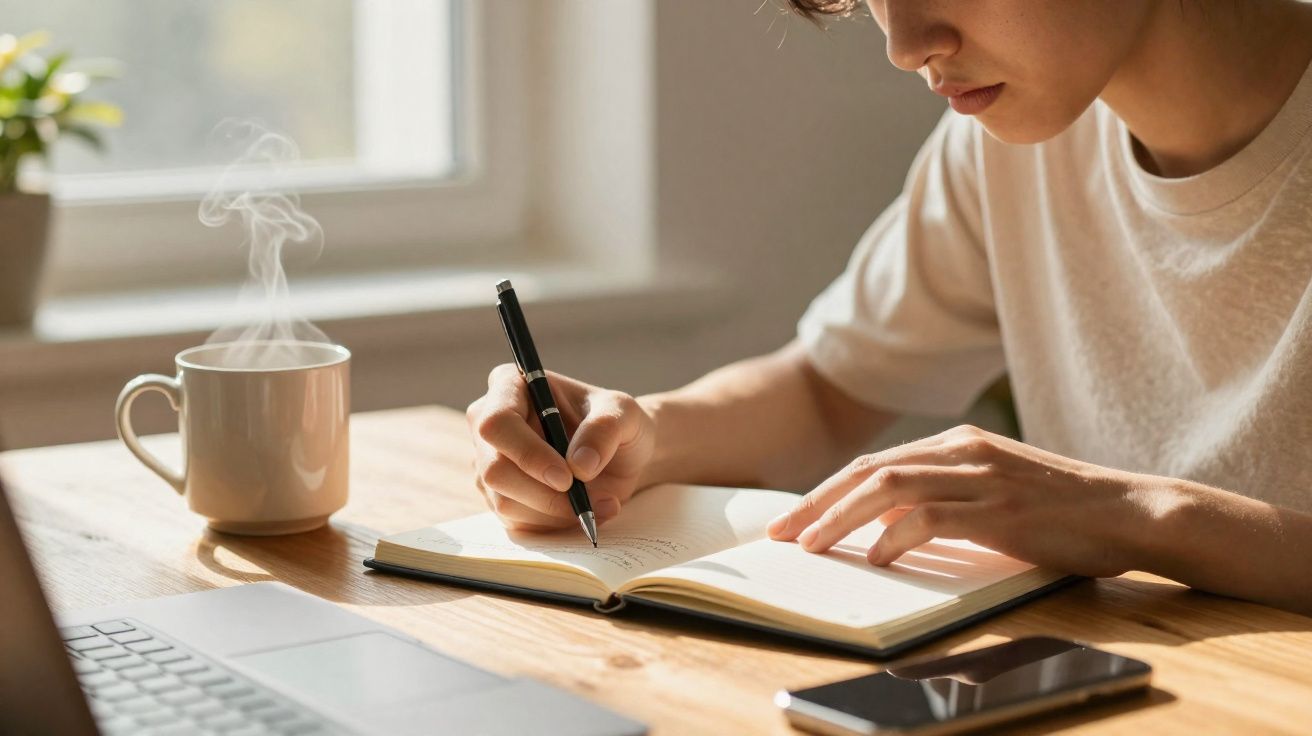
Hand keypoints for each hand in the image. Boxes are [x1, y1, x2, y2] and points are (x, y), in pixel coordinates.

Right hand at [466, 364, 655, 530]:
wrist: (620, 455)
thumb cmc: (616, 423)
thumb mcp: (624, 414)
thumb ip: (605, 430)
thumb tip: (579, 466)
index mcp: (510, 386)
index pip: (498, 423)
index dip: (527, 454)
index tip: (566, 477)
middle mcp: (489, 423)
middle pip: (494, 469)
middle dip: (543, 493)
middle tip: (585, 499)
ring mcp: (490, 462)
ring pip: (505, 501)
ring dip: (556, 511)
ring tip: (602, 502)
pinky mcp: (501, 495)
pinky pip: (518, 521)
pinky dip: (556, 523)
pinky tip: (588, 511)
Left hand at [766, 425, 1163, 576]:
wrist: (1131, 510)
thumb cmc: (1062, 511)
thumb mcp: (993, 492)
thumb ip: (943, 499)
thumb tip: (883, 528)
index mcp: (958, 444)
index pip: (874, 464)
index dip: (826, 491)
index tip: (792, 518)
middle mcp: (962, 451)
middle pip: (868, 471)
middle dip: (815, 502)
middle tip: (779, 533)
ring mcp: (981, 476)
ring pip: (888, 489)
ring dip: (840, 518)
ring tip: (810, 546)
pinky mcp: (1001, 509)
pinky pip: (931, 518)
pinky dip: (895, 538)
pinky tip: (875, 558)